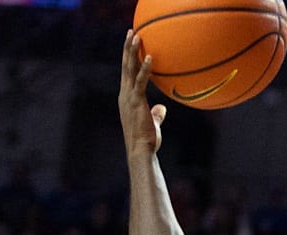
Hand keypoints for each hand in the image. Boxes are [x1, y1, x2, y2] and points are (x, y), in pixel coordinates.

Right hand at [118, 29, 165, 157]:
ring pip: (129, 69)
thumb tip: (162, 109)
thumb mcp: (152, 123)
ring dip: (133, 51)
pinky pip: (140, 81)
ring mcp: (128, 97)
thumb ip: (156, 114)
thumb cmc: (146, 140)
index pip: (127, 73)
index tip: (132, 43)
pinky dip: (145, 68)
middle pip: (125, 65)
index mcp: (127, 97)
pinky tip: (150, 56)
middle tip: (131, 31)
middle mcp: (124, 94)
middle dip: (128, 47)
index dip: (129, 57)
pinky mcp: (136, 101)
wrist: (140, 150)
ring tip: (137, 35)